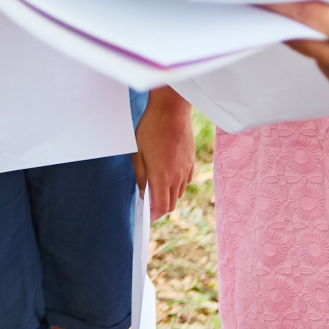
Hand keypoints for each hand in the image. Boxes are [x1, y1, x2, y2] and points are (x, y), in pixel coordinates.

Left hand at [132, 87, 194, 220]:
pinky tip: (168, 173)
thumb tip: (143, 193)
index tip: (146, 218)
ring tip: (156, 186)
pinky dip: (177, 183)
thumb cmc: (151, 128)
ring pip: (179, 192)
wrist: (172, 110)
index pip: (161, 207)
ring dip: (168, 194)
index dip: (153, 215)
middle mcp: (176, 177)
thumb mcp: (137, 151)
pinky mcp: (191, 161)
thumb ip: (140, 175)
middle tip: (149, 203)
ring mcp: (186, 169)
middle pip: (171, 203)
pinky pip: (185, 180)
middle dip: (160, 207)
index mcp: (161, 176)